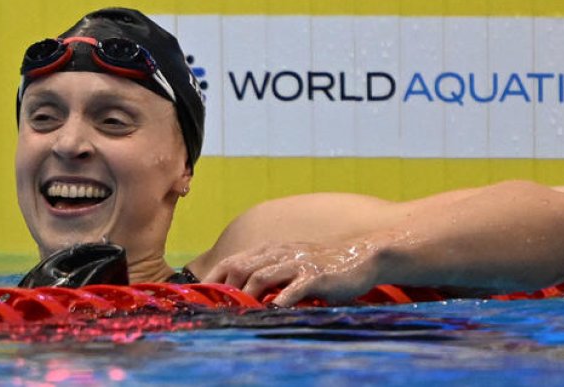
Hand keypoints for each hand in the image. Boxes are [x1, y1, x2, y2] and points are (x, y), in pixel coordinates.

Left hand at [201, 240, 379, 306]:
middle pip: (242, 267)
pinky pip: (293, 288)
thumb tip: (244, 291)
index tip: (202, 295)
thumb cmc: (324, 264)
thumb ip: (271, 273)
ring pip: (262, 276)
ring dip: (247, 295)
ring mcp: (297, 263)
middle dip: (225, 288)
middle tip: (215, 308)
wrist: (361, 256)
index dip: (215, 277)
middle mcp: (280, 253)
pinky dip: (280, 300)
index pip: (233, 261)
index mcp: (272, 250)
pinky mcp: (315, 276)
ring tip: (237, 312)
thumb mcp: (293, 262)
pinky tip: (272, 311)